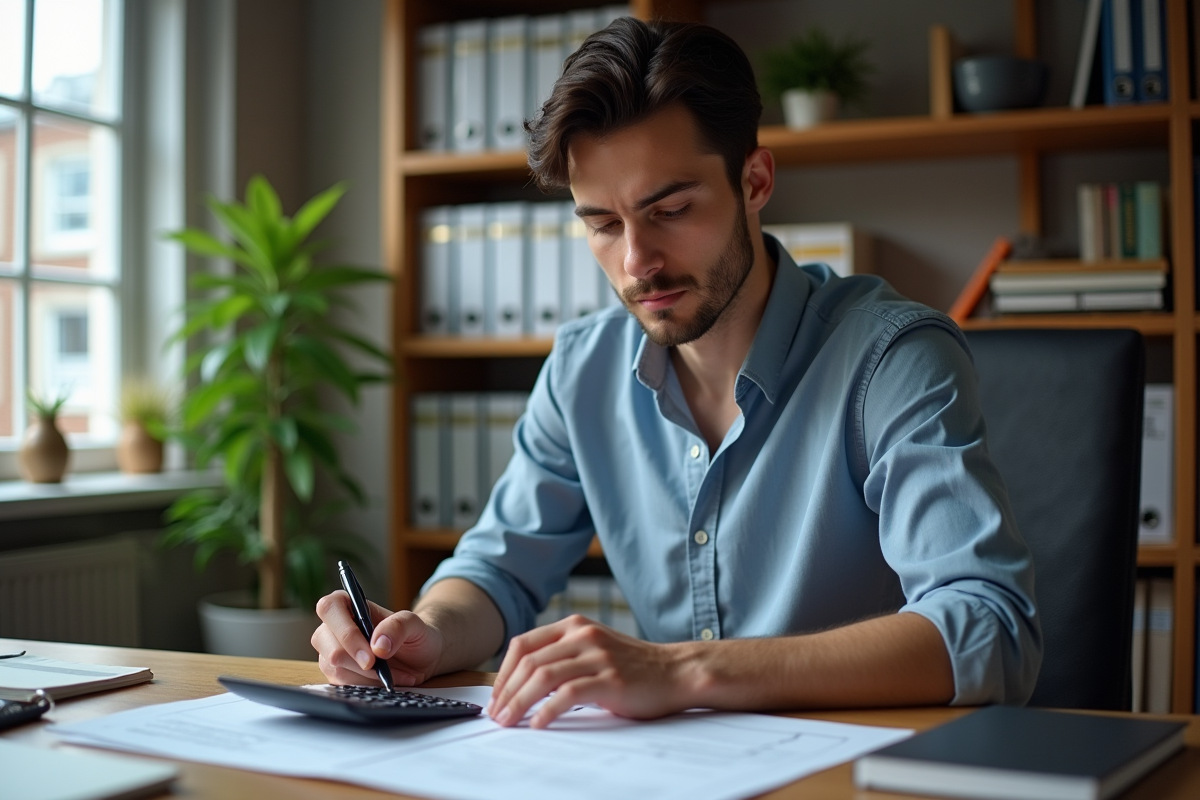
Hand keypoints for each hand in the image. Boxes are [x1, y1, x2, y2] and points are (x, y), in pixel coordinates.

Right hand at [312, 590, 444, 686]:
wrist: (421, 658)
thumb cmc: (415, 634)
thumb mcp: (415, 624)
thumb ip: (399, 626)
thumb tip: (378, 645)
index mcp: (349, 605)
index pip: (329, 608)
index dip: (345, 632)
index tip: (370, 654)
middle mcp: (334, 627)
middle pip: (326, 643)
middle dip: (354, 660)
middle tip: (380, 668)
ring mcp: (332, 651)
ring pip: (334, 667)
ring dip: (365, 675)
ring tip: (390, 672)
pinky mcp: (336, 673)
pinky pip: (342, 684)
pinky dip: (366, 685)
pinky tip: (384, 680)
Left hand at [488, 615, 689, 728]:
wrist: (675, 672)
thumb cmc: (632, 667)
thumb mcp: (593, 649)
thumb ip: (563, 655)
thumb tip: (521, 684)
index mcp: (574, 625)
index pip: (523, 644)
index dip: (503, 673)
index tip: (496, 697)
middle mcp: (583, 635)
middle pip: (529, 662)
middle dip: (506, 691)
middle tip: (497, 715)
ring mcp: (597, 656)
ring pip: (543, 676)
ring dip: (519, 702)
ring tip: (509, 722)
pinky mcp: (609, 679)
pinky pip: (568, 694)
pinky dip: (547, 710)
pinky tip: (538, 724)